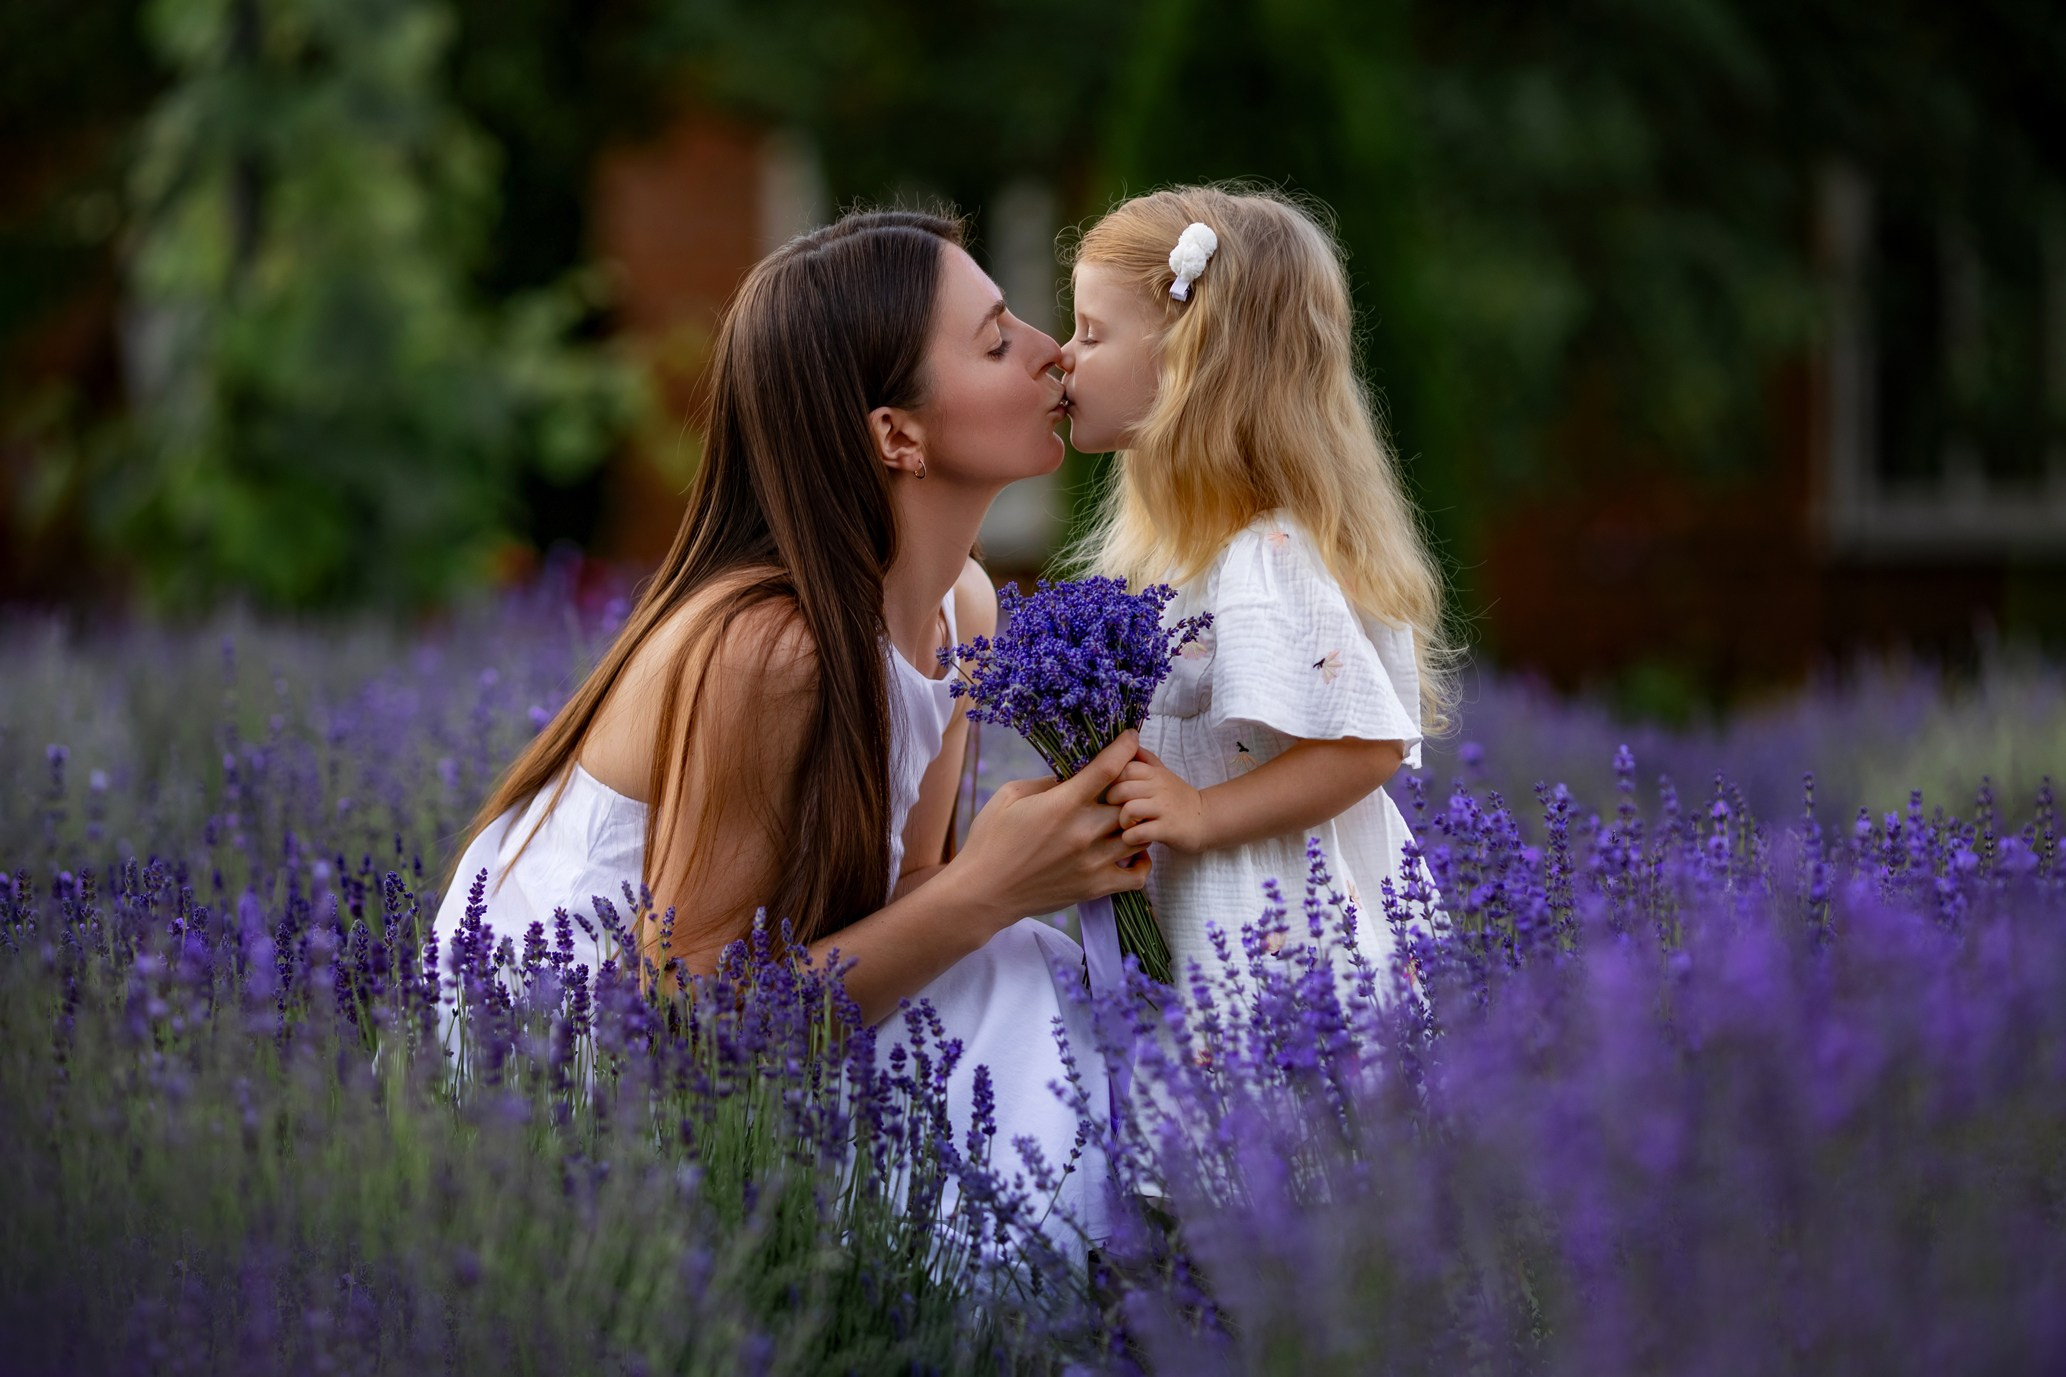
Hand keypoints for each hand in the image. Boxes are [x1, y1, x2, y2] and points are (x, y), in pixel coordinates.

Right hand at [952, 730, 1151, 924]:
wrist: (982, 893)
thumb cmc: (990, 841)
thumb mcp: (1009, 796)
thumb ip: (1046, 782)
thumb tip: (1072, 775)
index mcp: (1062, 804)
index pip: (1108, 768)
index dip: (1125, 747)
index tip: (1130, 737)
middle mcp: (1083, 832)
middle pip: (1130, 800)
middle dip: (1132, 785)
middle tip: (1127, 782)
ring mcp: (1092, 863)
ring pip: (1140, 835)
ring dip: (1138, 822)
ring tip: (1129, 816)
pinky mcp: (1094, 888)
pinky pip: (1137, 876)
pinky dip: (1142, 862)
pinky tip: (1130, 851)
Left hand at [1106, 746, 1211, 852]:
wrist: (1206, 819)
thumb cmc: (1177, 797)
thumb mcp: (1162, 773)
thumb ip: (1144, 759)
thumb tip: (1127, 737)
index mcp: (1155, 774)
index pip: (1125, 768)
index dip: (1114, 781)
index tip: (1116, 791)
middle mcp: (1160, 788)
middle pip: (1122, 789)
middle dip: (1113, 802)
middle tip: (1118, 810)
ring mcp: (1164, 809)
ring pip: (1128, 810)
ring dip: (1122, 821)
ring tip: (1128, 824)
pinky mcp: (1167, 830)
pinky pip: (1137, 833)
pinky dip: (1130, 838)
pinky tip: (1135, 837)